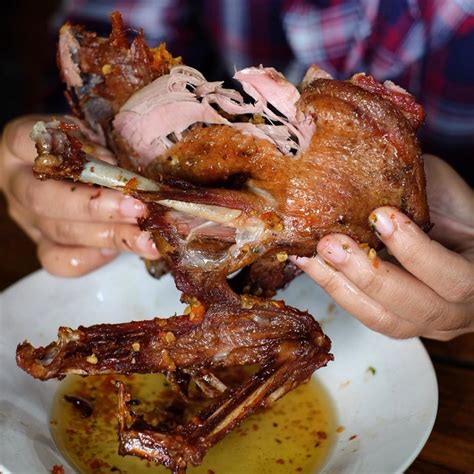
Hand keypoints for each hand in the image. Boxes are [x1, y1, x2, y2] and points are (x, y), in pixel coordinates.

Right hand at [0, 116, 158, 275]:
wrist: (86, 172)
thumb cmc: (91, 148)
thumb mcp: (93, 133)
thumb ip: (101, 143)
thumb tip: (127, 170)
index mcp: (17, 146)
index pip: (24, 140)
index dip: (68, 151)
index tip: (112, 159)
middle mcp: (17, 184)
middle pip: (44, 199)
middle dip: (96, 206)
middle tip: (138, 208)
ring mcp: (29, 219)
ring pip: (61, 233)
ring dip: (111, 235)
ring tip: (148, 238)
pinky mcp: (45, 246)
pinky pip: (63, 262)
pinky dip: (95, 258)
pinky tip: (123, 249)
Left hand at [291, 155, 473, 339]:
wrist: (459, 242)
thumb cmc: (456, 215)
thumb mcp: (447, 196)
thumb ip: (422, 191)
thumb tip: (373, 164)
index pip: (451, 277)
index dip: (414, 251)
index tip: (380, 216)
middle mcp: (456, 310)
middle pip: (413, 305)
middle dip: (366, 274)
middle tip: (330, 244)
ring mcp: (425, 323)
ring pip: (383, 318)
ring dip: (342, 286)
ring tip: (311, 257)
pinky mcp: (397, 324)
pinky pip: (366, 316)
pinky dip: (336, 290)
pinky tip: (312, 266)